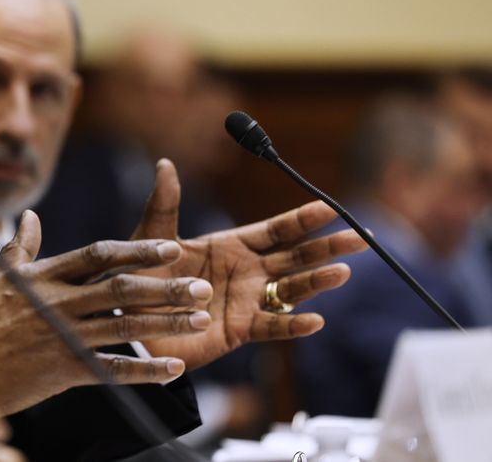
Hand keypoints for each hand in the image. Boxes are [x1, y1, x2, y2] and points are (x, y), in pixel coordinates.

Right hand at [0, 211, 214, 413]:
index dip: (137, 251)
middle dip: (166, 288)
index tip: (171, 247)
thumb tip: (31, 216)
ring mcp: (63, 338)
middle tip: (202, 287)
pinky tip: (173, 369)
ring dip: (166, 325)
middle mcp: (57, 304)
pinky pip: (112, 370)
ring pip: (125, 328)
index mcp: (42, 277)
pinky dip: (144, 371)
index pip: (98, 255)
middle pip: (122, 291)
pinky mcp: (64, 370)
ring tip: (200, 321)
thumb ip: (19, 247)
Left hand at [134, 159, 367, 369]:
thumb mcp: (152, 238)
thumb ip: (164, 204)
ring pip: (291, 289)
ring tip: (343, 271)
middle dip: (328, 247)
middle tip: (362, 238)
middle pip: (296, 257)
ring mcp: (247, 300)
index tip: (331, 207)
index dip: (303, 219)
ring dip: (317, 281)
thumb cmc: (142, 276)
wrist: (130, 321)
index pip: (276, 230)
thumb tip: (164, 163)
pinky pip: (272, 326)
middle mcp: (247, 271)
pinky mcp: (239, 329)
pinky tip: (314, 320)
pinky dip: (293, 324)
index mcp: (232, 245)